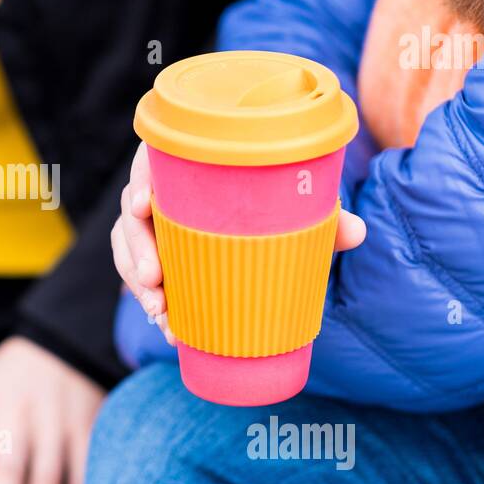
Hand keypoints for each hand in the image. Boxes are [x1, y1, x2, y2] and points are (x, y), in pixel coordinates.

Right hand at [112, 141, 367, 342]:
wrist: (260, 217)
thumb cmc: (271, 196)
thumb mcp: (292, 201)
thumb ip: (320, 215)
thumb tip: (356, 233)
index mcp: (185, 160)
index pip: (150, 162)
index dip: (140, 182)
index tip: (142, 205)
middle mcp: (160, 186)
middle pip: (131, 213)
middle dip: (137, 249)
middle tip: (156, 280)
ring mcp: (150, 220)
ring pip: (127, 246)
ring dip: (137, 280)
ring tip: (159, 312)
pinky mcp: (151, 249)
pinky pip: (137, 271)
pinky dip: (147, 297)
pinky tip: (164, 322)